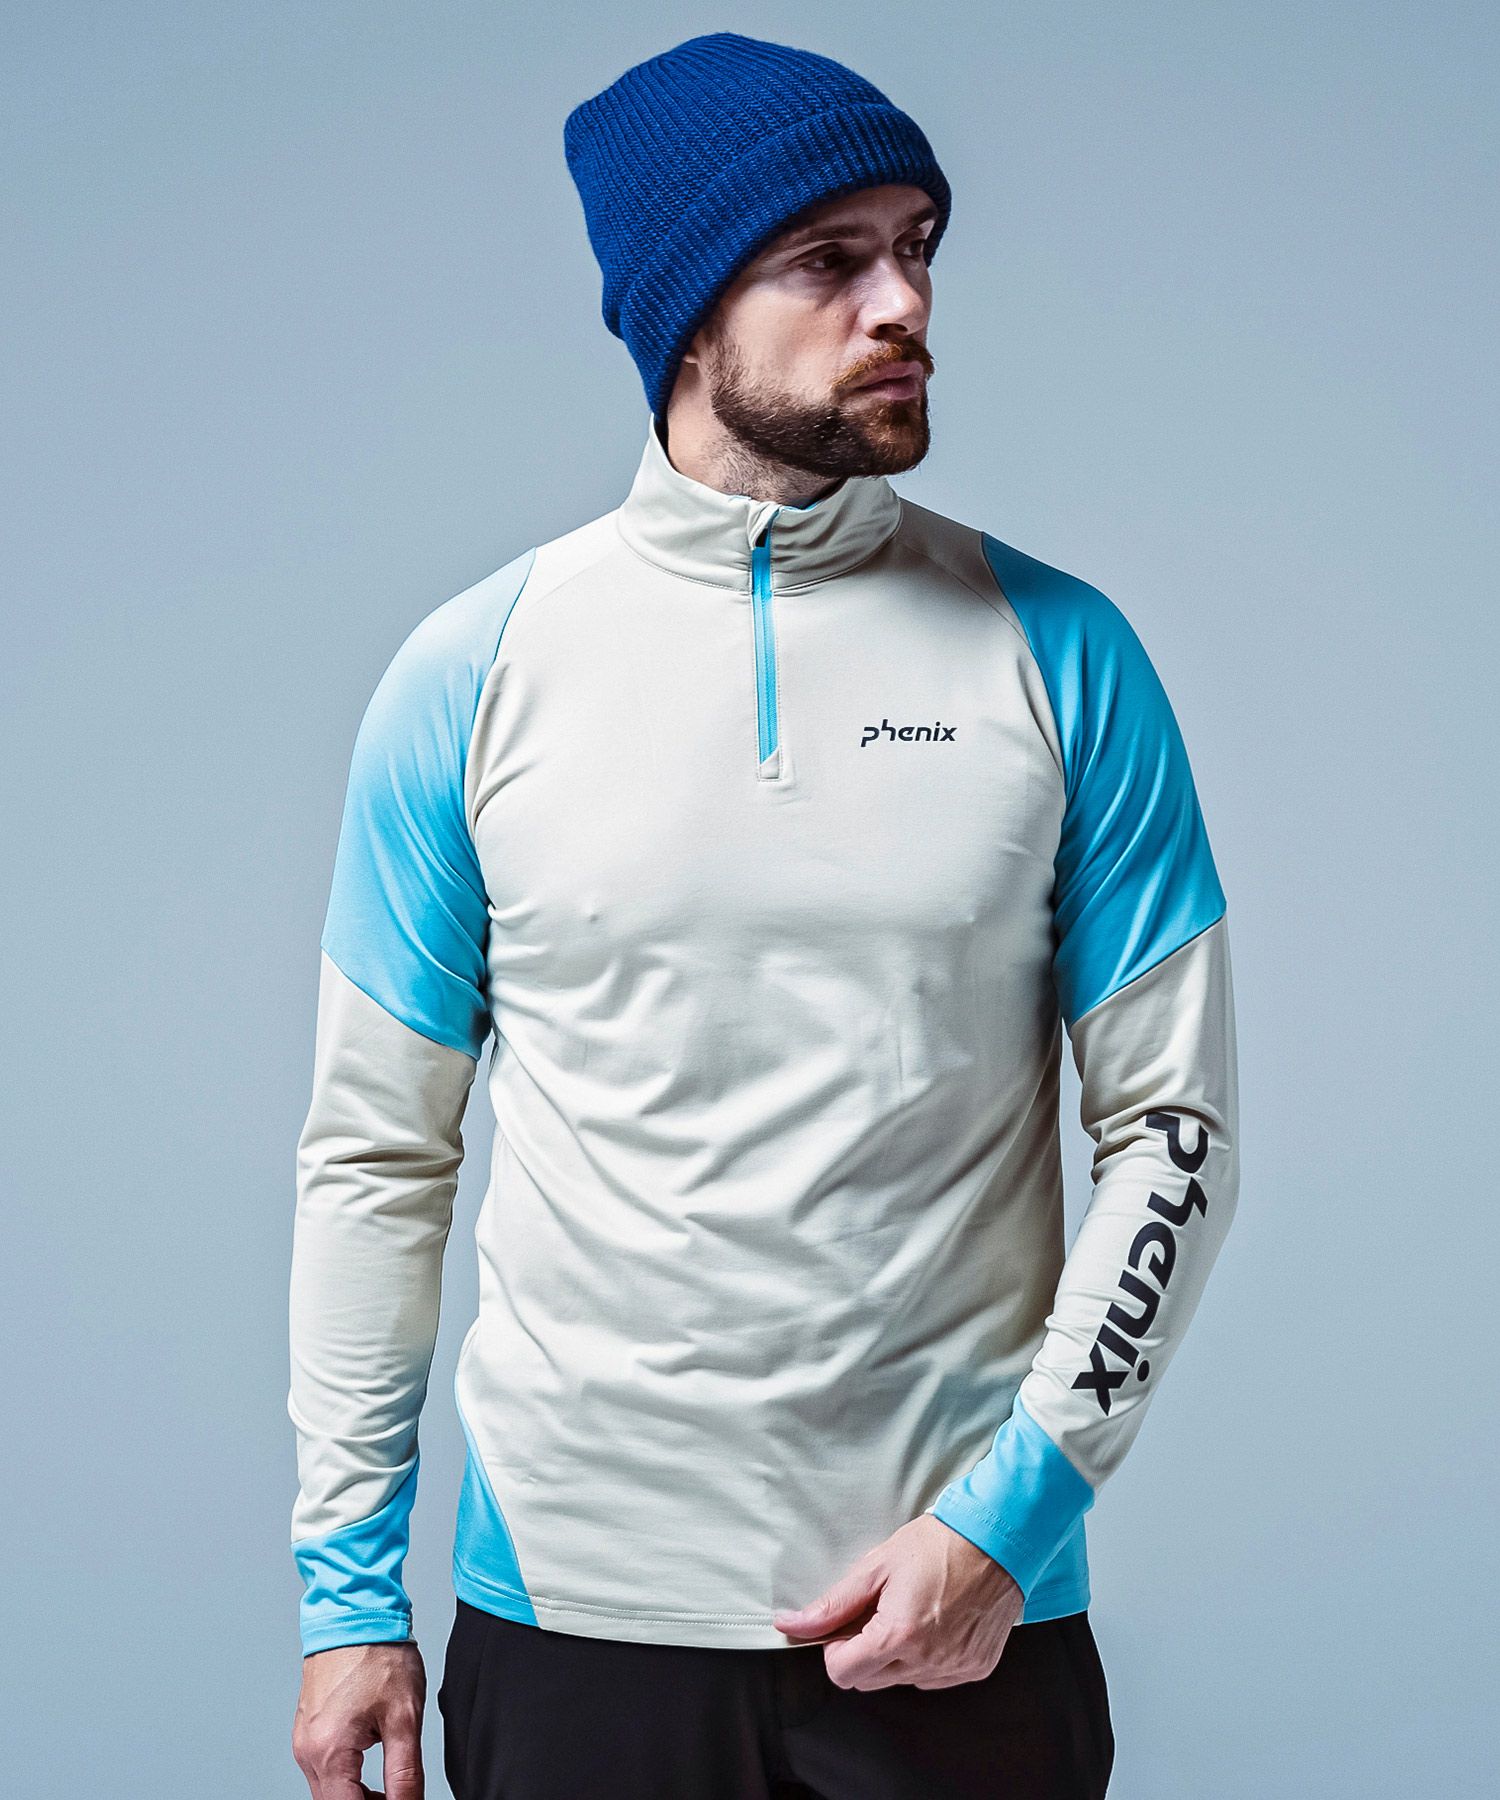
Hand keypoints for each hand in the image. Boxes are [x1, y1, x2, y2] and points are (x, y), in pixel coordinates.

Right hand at [292, 1640, 425, 1798]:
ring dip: (356, 1797)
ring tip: (391, 1789)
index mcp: (328, 1752)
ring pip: (328, 1790)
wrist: (356, 1612)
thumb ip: (405, 1773)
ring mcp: (304, 1739)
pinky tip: (370, 1767)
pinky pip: (324, 1768)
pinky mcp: (308, 1728)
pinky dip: (346, 1777)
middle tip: (400, 1797)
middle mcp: (308, 1750)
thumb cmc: (379, 1653)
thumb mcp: (404, 1717)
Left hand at [772, 1513, 1023, 1690]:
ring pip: (903, 1681)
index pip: (843, 1674)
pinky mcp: (976, 1669)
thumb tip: (791, 1624)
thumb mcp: (877, 1566)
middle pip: (870, 1682)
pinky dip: (927, 1658)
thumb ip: (833, 1604)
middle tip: (878, 1612)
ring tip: (911, 1611)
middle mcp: (928, 1662)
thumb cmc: (937, 1544)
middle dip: (863, 1652)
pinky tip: (936, 1622)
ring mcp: (955, 1669)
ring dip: (896, 1657)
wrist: (998, 1540)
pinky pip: (936, 1678)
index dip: (836, 1649)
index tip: (847, 1625)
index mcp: (898, 1636)